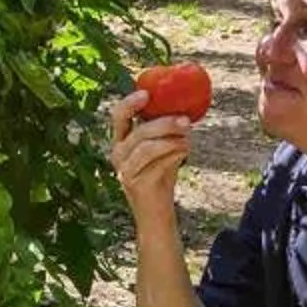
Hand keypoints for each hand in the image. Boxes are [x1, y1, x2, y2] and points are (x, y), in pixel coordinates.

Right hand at [109, 90, 191, 218]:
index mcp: (121, 140)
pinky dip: (174, 154)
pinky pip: (157, 163)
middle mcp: (118, 154)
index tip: (146, 94)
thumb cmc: (160, 176)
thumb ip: (166, 131)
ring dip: (172, 140)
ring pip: (147, 147)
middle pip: (138, 131)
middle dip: (164, 123)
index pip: (118, 116)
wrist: (157, 212)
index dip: (130, 103)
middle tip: (185, 120)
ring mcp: (124, 170)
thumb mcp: (163, 149)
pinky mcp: (135, 183)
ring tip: (188, 140)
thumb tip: (186, 108)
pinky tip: (185, 153)